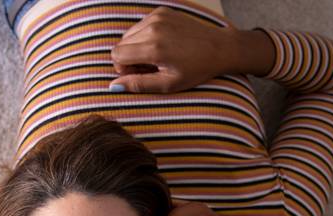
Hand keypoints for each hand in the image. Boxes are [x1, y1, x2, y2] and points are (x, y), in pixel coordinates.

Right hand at [110, 7, 239, 92]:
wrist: (219, 48)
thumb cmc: (196, 69)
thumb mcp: (168, 84)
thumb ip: (139, 84)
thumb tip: (113, 86)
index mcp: (154, 48)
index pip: (117, 55)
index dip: (123, 68)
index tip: (138, 74)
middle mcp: (153, 28)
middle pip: (120, 44)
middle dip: (129, 58)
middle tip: (149, 68)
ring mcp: (157, 16)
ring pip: (129, 34)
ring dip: (136, 47)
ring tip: (156, 57)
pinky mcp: (161, 11)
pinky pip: (141, 25)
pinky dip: (145, 36)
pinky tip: (162, 45)